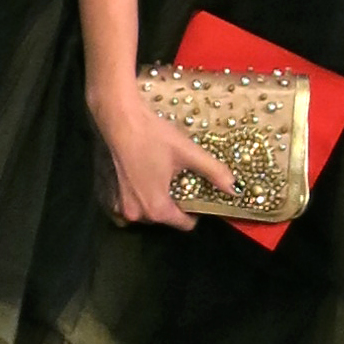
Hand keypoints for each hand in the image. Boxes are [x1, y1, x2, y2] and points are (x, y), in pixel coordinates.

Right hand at [91, 91, 232, 232]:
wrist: (117, 119)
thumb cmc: (152, 136)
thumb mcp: (188, 152)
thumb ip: (214, 172)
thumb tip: (235, 189)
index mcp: (157, 208)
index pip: (185, 224)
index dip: (196, 210)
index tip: (197, 192)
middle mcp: (136, 214)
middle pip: (165, 218)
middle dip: (174, 203)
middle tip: (178, 179)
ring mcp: (118, 206)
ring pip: (146, 212)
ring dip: (154, 199)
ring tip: (159, 176)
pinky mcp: (107, 195)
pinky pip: (129, 205)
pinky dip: (137, 197)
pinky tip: (140, 176)